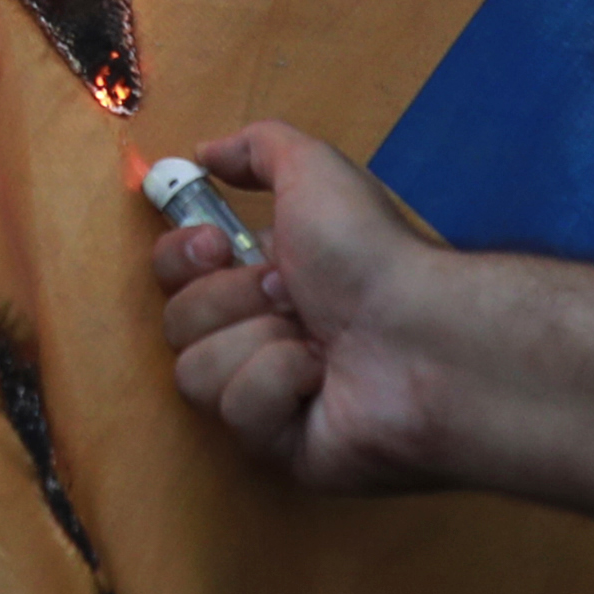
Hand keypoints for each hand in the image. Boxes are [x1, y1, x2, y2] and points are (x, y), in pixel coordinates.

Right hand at [150, 119, 442, 490]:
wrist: (421, 333)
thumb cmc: (371, 255)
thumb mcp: (313, 170)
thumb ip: (256, 147)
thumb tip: (204, 154)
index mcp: (263, 277)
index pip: (173, 273)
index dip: (181, 257)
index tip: (217, 245)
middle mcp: (261, 334)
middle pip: (177, 323)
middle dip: (230, 299)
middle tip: (286, 293)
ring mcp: (270, 394)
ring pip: (197, 372)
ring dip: (257, 343)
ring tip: (316, 342)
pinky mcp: (282, 446)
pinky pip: (237, 413)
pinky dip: (278, 385)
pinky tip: (323, 380)